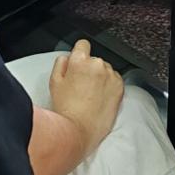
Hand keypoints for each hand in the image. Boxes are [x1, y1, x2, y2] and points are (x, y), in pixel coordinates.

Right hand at [50, 40, 123, 157]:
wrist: (79, 130)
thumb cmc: (65, 109)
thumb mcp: (54, 82)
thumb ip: (61, 64)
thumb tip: (68, 58)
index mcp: (79, 61)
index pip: (83, 44)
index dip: (80, 53)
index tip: (80, 62)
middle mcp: (97, 65)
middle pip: (94, 60)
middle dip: (89, 69)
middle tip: (82, 86)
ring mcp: (110, 76)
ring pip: (105, 70)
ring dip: (101, 77)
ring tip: (91, 95)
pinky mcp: (120, 87)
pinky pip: (115, 80)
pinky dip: (110, 86)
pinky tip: (100, 98)